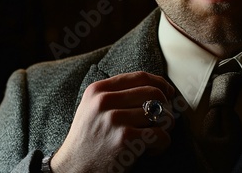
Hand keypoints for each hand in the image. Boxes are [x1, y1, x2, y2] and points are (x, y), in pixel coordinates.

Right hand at [51, 71, 174, 172]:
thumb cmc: (88, 139)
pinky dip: (162, 144)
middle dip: (166, 107)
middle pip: (154, 93)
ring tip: (154, 138)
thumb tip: (155, 87)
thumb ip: (115, 93)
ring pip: (160, 114)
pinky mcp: (125, 139)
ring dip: (164, 128)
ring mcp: (114, 119)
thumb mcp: (92, 107)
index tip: (168, 93)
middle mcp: (104, 101)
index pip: (140, 76)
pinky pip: (160, 134)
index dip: (160, 83)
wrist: (73, 168)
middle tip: (163, 121)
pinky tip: (151, 150)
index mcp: (98, 90)